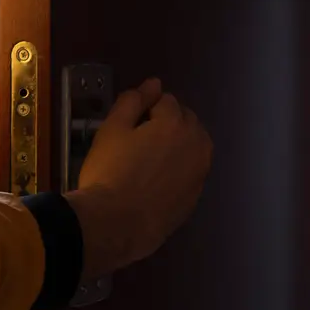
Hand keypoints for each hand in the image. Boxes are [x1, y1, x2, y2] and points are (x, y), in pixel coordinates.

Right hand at [63, 78, 212, 277]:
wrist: (117, 225)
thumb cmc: (109, 172)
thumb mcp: (111, 130)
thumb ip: (133, 101)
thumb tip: (154, 84)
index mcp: (175, 123)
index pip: (166, 100)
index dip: (146, 107)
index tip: (129, 123)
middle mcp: (196, 145)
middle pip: (187, 120)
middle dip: (167, 121)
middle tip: (138, 139)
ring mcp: (199, 173)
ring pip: (194, 145)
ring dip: (178, 143)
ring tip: (150, 158)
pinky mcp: (196, 197)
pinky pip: (192, 170)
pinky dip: (180, 168)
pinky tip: (157, 180)